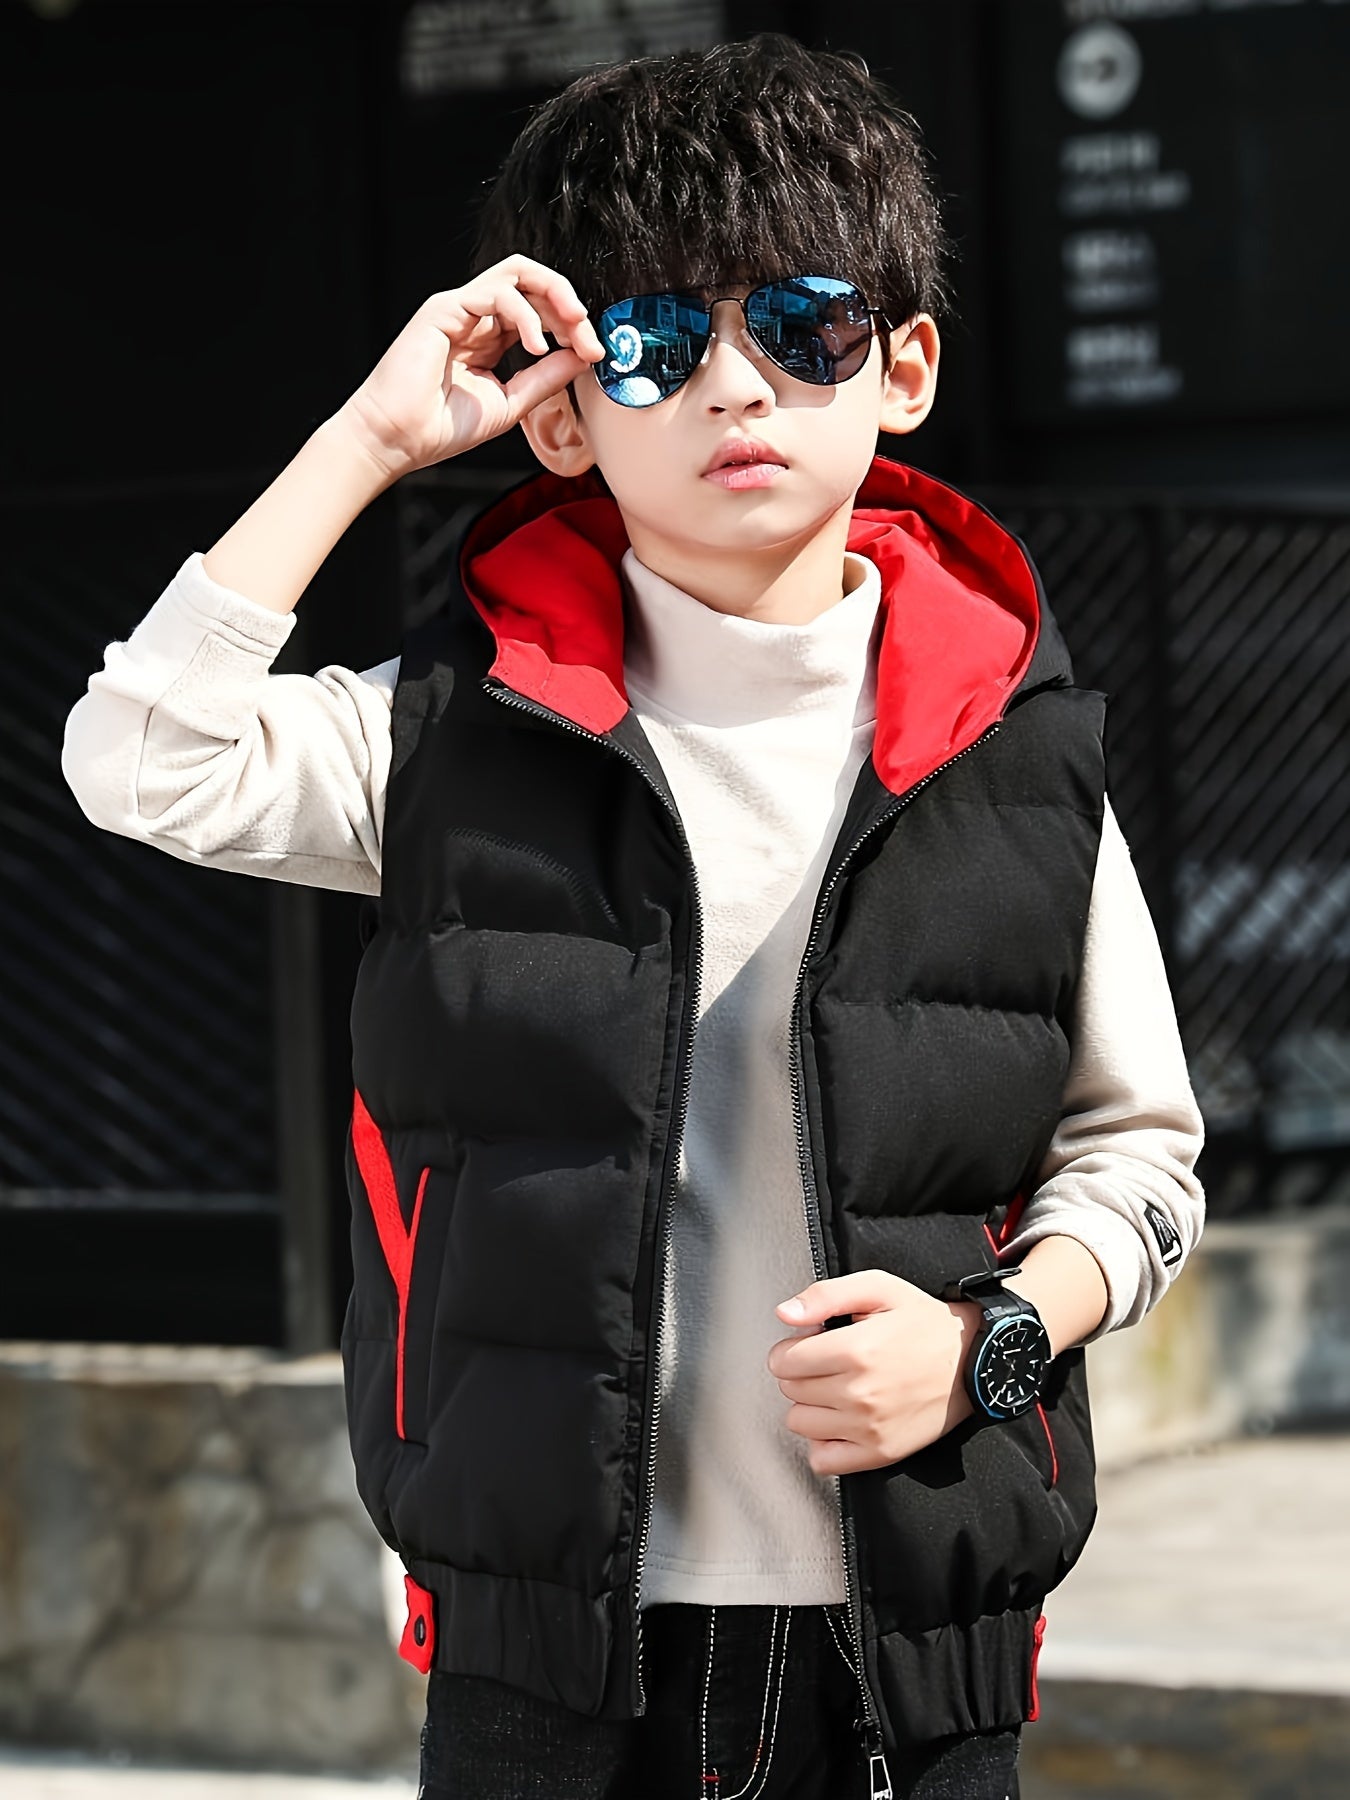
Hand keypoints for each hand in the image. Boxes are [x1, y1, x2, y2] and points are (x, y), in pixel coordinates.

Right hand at [334, 254, 606, 482]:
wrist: (397, 440)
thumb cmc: (441, 427)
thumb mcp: (510, 403)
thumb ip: (544, 378)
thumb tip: (581, 358)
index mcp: (489, 337)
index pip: (539, 312)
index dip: (571, 327)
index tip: (594, 353)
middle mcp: (475, 316)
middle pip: (532, 283)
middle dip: (568, 303)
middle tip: (590, 333)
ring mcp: (459, 308)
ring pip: (517, 274)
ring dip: (554, 295)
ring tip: (574, 328)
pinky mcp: (444, 308)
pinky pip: (496, 293)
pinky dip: (525, 315)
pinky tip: (537, 345)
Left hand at [767, 1271, 981, 1475]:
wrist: (973, 1360)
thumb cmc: (926, 1323)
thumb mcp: (878, 1288)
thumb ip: (825, 1295)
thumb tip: (786, 1313)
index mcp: (855, 1350)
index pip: (783, 1361)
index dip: (790, 1348)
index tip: (808, 1344)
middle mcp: (859, 1393)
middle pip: (790, 1390)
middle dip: (801, 1373)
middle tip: (828, 1363)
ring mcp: (869, 1428)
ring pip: (799, 1423)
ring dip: (810, 1405)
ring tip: (836, 1388)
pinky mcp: (880, 1452)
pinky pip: (823, 1460)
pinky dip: (823, 1442)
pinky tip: (839, 1421)